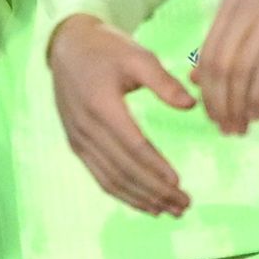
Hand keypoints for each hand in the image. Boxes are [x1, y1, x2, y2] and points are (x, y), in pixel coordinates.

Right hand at [46, 14, 192, 215]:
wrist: (67, 47)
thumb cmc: (108, 49)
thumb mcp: (138, 56)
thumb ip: (163, 82)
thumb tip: (190, 106)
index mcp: (102, 105)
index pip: (133, 146)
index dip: (156, 167)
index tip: (179, 183)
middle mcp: (87, 127)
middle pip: (124, 169)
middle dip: (155, 191)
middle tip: (184, 204)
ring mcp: (78, 139)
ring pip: (111, 179)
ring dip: (141, 199)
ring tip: (169, 210)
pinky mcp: (76, 145)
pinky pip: (100, 176)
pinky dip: (123, 194)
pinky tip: (145, 204)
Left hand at [193, 0, 258, 133]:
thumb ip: (229, 46)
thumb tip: (195, 78)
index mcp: (230, 6)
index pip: (206, 56)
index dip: (207, 92)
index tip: (214, 118)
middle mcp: (242, 8)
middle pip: (218, 65)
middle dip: (219, 103)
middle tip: (227, 130)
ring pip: (238, 69)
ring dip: (237, 105)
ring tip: (241, 128)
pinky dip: (257, 95)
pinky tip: (258, 113)